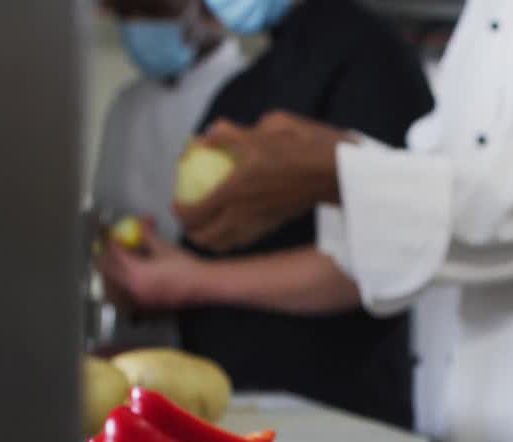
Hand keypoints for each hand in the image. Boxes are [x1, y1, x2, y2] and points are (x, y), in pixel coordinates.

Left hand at [98, 218, 204, 309]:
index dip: (112, 241)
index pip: (115, 254)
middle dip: (107, 257)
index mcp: (136, 273)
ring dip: (117, 269)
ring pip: (118, 281)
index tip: (113, 234)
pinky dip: (129, 278)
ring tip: (123, 258)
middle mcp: (134, 287)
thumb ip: (147, 234)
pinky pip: (130, 288)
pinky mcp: (148, 302)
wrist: (203, 284)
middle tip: (110, 246)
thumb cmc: (186, 266)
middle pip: (109, 270)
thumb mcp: (164, 247)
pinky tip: (138, 271)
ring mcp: (140, 297)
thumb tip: (141, 221)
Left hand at [175, 112, 352, 252]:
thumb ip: (230, 134)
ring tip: (205, 226)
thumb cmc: (304, 145)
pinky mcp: (272, 226)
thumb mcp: (268, 127)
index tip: (177, 202)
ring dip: (209, 239)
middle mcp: (243, 212)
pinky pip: (242, 241)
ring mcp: (258, 223)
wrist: (336, 173)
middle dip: (191, 231)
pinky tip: (230, 227)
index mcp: (236, 187)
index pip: (195, 212)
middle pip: (205, 237)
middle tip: (188, 217)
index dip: (180, 211)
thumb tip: (206, 137)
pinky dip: (229, 240)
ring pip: (223, 244)